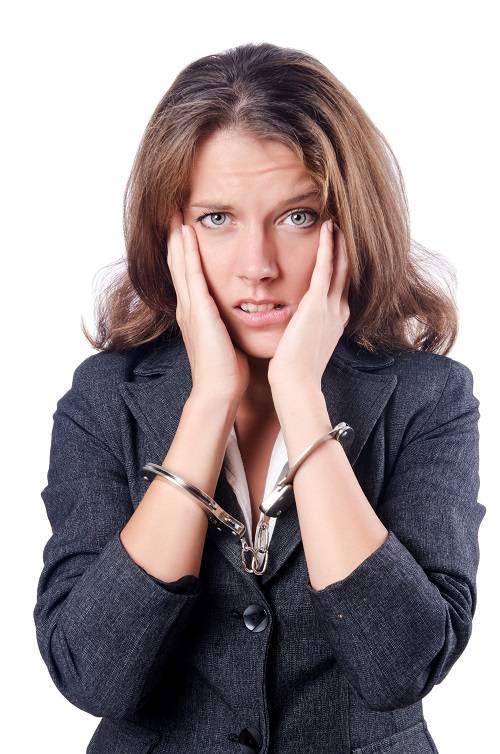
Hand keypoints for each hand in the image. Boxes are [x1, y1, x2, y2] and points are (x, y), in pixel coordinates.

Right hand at [166, 210, 249, 402]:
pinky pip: (191, 275)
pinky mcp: (199, 311)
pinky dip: (187, 253)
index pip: (187, 276)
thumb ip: (227, 325)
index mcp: (195, 315)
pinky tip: (185, 234)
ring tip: (175, 215)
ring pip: (180, 265)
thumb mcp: (226, 340)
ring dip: (177, 239)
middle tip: (173, 213)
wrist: (219, 392)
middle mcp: (188, 308)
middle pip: (178, 266)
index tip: (185, 230)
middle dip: (176, 240)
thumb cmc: (226, 371)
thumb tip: (242, 315)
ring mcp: (190, 309)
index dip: (184, 253)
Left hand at [267, 219, 349, 391]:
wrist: (295, 383)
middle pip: (347, 271)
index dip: (342, 262)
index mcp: (335, 320)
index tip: (339, 242)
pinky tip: (328, 228)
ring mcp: (330, 307)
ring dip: (339, 241)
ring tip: (338, 218)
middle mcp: (338, 311)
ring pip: (340, 265)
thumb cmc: (294, 370)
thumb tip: (297, 324)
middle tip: (344, 222)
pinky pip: (326, 269)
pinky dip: (328, 247)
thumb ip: (305, 328)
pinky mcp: (317, 305)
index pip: (341, 284)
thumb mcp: (304, 345)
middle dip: (345, 247)